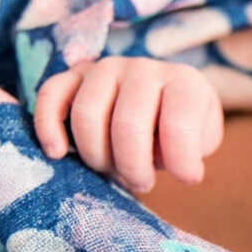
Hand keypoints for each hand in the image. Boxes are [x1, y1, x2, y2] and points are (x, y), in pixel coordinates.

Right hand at [34, 57, 222, 191]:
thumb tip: (178, 166)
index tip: (186, 179)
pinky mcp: (74, 75)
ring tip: (113, 171)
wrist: (163, 96)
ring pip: (87, 115)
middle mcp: (143, 68)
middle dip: (133, 167)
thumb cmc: (185, 125)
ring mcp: (105, 68)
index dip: (181, 161)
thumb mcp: (203, 137)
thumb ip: (193, 149)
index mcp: (183, 82)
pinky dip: (48, 126)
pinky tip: (58, 153)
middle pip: (127, 124)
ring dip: (97, 157)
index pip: (179, 124)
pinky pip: (51, 95)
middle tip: (141, 183)